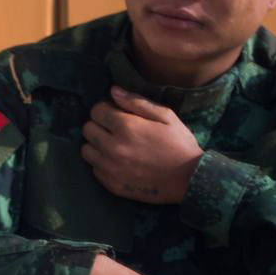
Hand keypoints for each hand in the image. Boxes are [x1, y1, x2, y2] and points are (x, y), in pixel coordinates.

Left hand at [82, 86, 203, 203]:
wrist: (189, 179)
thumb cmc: (179, 144)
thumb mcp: (165, 116)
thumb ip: (136, 102)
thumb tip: (113, 90)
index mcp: (126, 126)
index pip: (96, 111)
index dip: (106, 109)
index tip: (116, 114)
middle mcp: (113, 147)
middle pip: (87, 129)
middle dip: (99, 125)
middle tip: (116, 130)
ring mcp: (110, 167)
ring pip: (86, 150)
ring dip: (97, 145)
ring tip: (115, 146)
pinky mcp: (111, 184)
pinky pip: (95, 169)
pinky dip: (102, 164)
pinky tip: (119, 162)